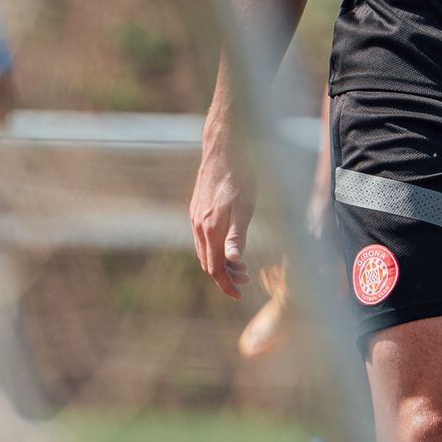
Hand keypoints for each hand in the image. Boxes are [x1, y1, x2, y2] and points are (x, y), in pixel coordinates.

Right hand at [189, 147, 254, 297]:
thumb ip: (237, 235)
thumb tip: (231, 262)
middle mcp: (198, 224)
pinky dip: (215, 247)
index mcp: (210, 228)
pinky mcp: (197, 206)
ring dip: (220, 262)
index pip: (214, 268)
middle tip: (246, 279)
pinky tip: (229, 243)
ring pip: (204, 249)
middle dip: (225, 276)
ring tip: (241, 265)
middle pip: (207, 262)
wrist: (225, 146)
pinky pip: (202, 236)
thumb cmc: (240, 175)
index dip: (226, 284)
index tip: (239, 294)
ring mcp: (195, 215)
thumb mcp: (245, 207)